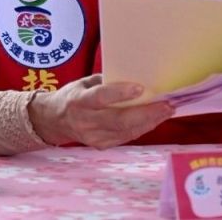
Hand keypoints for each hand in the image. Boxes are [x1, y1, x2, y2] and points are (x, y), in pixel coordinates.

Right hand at [27, 74, 174, 148]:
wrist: (54, 121)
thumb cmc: (74, 95)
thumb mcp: (84, 82)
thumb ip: (106, 82)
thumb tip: (136, 76)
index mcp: (79, 101)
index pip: (100, 98)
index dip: (120, 93)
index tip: (140, 87)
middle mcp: (85, 121)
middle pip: (119, 120)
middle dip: (146, 113)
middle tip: (166, 104)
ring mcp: (93, 137)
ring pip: (126, 131)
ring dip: (150, 122)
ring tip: (167, 111)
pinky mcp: (100, 146)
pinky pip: (126, 138)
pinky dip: (142, 128)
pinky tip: (154, 120)